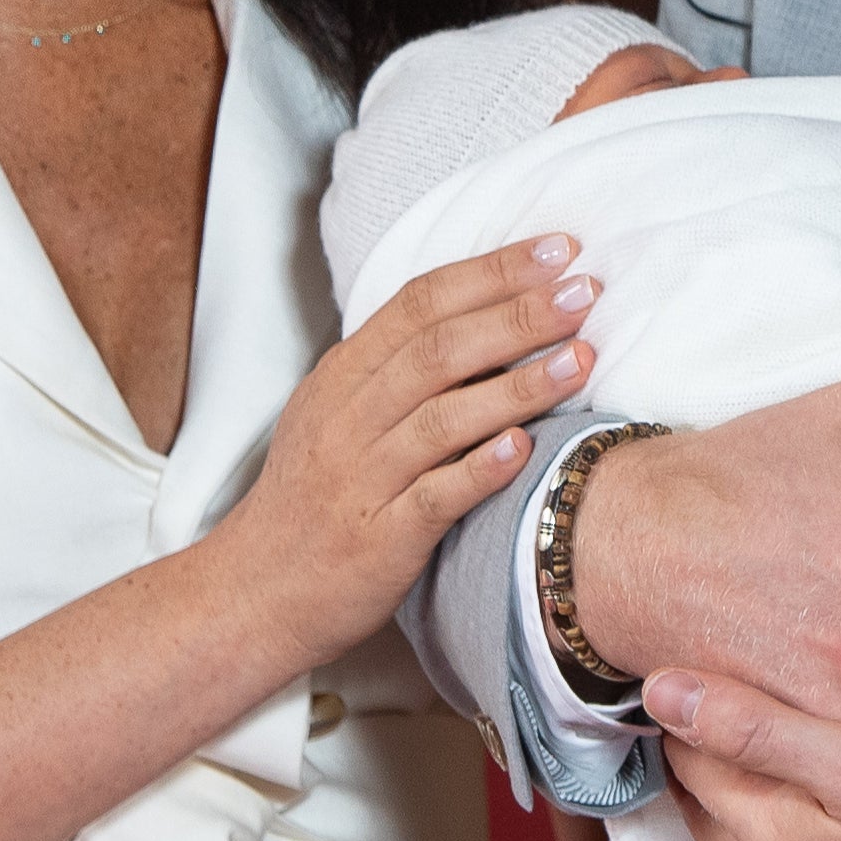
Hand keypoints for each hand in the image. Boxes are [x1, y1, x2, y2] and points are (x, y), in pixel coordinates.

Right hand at [215, 241, 597, 664]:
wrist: (255, 591)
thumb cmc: (312, 499)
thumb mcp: (337, 414)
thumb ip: (398, 368)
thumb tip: (489, 316)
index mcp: (341, 376)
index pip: (420, 302)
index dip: (492, 270)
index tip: (558, 249)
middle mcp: (347, 418)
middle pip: (438, 349)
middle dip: (518, 314)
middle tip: (585, 290)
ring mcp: (362, 478)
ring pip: (443, 418)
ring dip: (518, 386)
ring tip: (582, 359)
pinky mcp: (378, 538)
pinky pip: (434, 497)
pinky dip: (480, 469)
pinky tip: (526, 448)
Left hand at [650, 669, 840, 840]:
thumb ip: (761, 730)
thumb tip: (663, 692)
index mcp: (773, 838)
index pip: (692, 767)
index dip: (680, 710)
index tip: (677, 658)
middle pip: (716, 809)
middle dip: (698, 754)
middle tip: (701, 693)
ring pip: (764, 837)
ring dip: (747, 788)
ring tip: (754, 732)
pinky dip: (799, 817)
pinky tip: (830, 796)